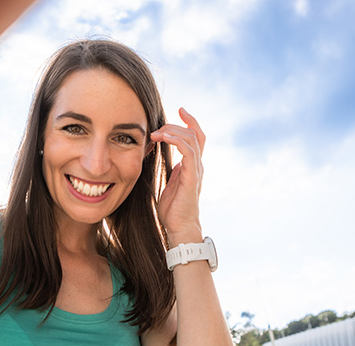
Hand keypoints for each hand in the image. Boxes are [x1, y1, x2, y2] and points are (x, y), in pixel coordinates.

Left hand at [151, 108, 205, 242]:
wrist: (179, 227)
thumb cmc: (173, 210)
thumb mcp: (170, 184)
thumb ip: (173, 171)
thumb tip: (170, 160)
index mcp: (193, 166)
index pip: (196, 137)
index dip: (190, 121)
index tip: (180, 109)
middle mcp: (198, 165)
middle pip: (195, 134)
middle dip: (178, 124)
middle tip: (158, 127)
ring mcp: (196, 170)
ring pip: (192, 139)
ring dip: (174, 131)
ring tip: (157, 133)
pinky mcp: (192, 176)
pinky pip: (189, 151)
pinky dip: (177, 140)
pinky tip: (164, 138)